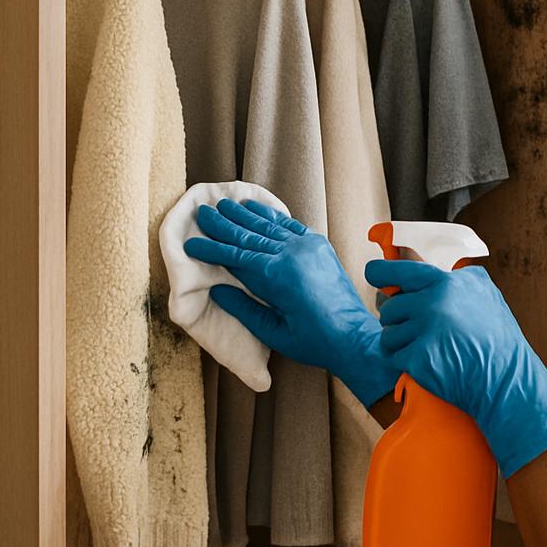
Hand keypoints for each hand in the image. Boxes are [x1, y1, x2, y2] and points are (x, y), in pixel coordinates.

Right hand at [183, 199, 399, 406]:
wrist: (356, 335)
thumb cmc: (314, 342)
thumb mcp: (273, 332)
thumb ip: (244, 309)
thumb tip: (216, 290)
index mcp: (278, 276)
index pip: (236, 257)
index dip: (212, 249)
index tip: (190, 243)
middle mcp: (293, 254)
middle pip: (249, 236)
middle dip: (223, 224)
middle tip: (201, 212)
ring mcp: (309, 246)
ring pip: (268, 226)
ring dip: (244, 215)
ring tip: (223, 204)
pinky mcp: (319, 245)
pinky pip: (290, 225)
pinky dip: (271, 216)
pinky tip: (255, 208)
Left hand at [367, 259, 546, 477]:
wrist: (505, 379)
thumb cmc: (497, 338)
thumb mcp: (484, 293)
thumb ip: (456, 279)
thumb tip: (426, 270)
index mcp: (447, 284)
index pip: (399, 272)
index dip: (379, 272)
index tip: (373, 274)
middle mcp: (433, 304)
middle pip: (389, 307)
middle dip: (397, 320)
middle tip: (416, 330)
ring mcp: (425, 332)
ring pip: (388, 333)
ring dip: (399, 343)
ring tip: (423, 348)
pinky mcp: (418, 359)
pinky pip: (392, 356)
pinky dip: (403, 362)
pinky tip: (423, 363)